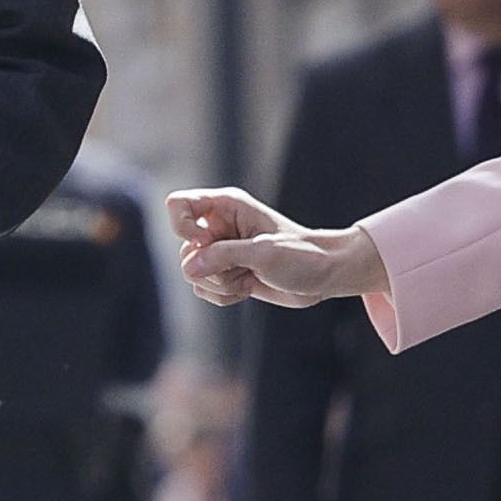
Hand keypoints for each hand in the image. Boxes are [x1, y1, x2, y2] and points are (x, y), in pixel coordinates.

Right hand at [163, 187, 383, 309]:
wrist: (323, 276)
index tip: (206, 243)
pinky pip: (202, 289)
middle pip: (184, 250)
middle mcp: (217, 226)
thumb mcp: (263, 252)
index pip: (177, 204)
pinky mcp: (224, 273)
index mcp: (225, 205)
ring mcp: (219, 251)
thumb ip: (223, 256)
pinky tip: (247, 288)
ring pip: (192, 274)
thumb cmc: (301, 255)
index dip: (182, 228)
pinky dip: (223, 295)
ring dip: (220, 284)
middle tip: (244, 267)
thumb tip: (188, 268)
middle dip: (212, 269)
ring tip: (249, 276)